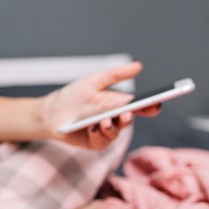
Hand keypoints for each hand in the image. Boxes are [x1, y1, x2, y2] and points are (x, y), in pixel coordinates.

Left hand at [41, 61, 160, 149]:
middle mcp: (115, 119)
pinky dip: (97, 135)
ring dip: (111, 127)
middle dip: (129, 118)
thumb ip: (115, 75)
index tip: (157, 103)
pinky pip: (100, 141)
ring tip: (104, 121)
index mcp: (118, 104)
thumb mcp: (93, 81)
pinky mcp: (94, 142)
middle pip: (128, 120)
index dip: (150, 106)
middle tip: (127, 114)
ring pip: (115, 133)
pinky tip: (91, 128)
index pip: (138, 106)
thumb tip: (139, 65)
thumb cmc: (73, 96)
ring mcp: (105, 132)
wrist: (51, 111)